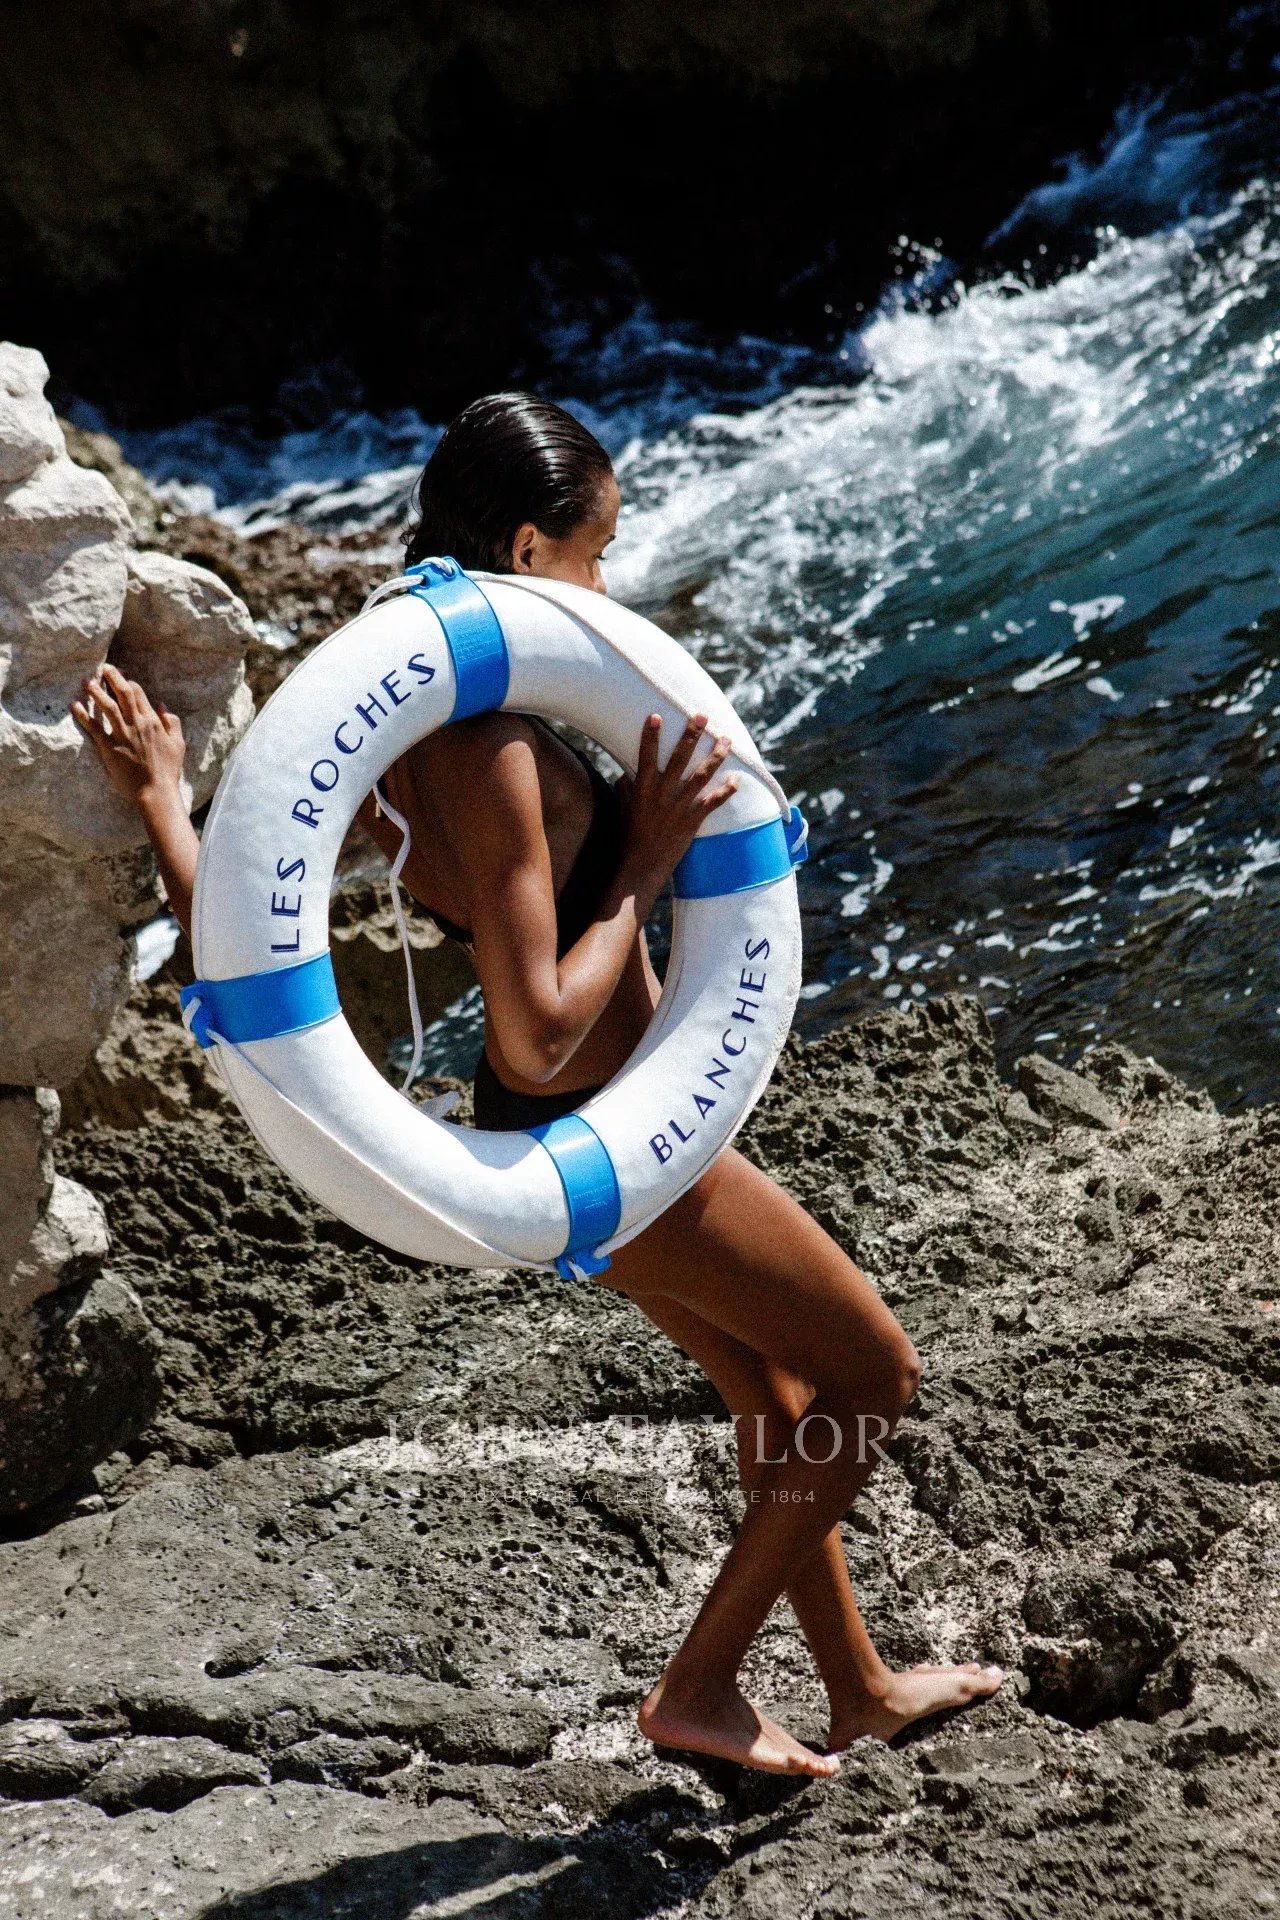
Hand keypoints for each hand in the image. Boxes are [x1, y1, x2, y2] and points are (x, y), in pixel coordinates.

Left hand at [71, 663, 186, 806]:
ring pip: (107, 706)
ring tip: (87, 682)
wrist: (156, 791)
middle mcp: (137, 724)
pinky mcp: (109, 748)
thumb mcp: (178, 744)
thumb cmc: (168, 770)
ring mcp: (122, 735)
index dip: (128, 681)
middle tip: (103, 668)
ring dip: (96, 692)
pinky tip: (76, 705)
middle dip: (112, 677)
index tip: (121, 675)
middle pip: (123, 693)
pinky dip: (84, 715)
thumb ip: (172, 722)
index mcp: (153, 721)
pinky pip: (94, 728)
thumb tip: (161, 705)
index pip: (138, 693)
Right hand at [623, 712, 737, 888]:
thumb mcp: (624, 807)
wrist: (642, 865)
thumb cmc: (629, 836)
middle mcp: (662, 793)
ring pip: (701, 775)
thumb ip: (626, 788)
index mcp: (643, 788)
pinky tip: (737, 780)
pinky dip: (726, 791)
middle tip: (702, 716)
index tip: (657, 716)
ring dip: (715, 756)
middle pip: (679, 759)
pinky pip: (713, 802)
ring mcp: (679, 806)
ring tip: (726, 740)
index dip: (651, 736)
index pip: (646, 756)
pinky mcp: (692, 820)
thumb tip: (626, 774)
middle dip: (691, 735)